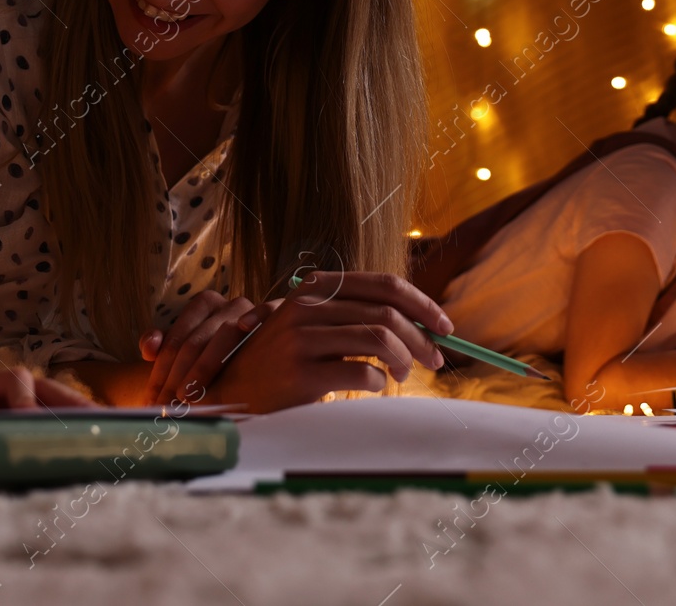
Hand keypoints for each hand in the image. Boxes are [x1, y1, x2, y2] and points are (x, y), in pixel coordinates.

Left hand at [139, 290, 260, 404]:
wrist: (260, 357)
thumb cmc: (214, 354)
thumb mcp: (187, 347)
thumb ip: (162, 345)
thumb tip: (149, 349)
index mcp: (205, 304)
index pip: (176, 340)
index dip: (161, 372)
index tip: (152, 399)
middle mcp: (228, 305)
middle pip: (197, 341)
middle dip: (178, 377)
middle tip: (166, 406)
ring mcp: (252, 310)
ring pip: (225, 335)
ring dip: (204, 366)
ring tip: (187, 395)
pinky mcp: (276, 314)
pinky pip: (268, 310)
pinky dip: (257, 315)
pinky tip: (244, 327)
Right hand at [195, 271, 453, 413]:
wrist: (230, 392)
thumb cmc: (280, 362)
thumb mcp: (308, 325)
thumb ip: (350, 315)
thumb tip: (419, 322)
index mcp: (313, 290)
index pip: (381, 284)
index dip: (421, 303)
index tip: (445, 326)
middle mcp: (306, 308)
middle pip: (387, 313)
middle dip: (422, 337)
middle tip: (435, 360)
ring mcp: (301, 340)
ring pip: (380, 339)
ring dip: (404, 360)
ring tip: (402, 375)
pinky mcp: (300, 374)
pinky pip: (363, 372)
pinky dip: (379, 381)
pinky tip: (372, 386)